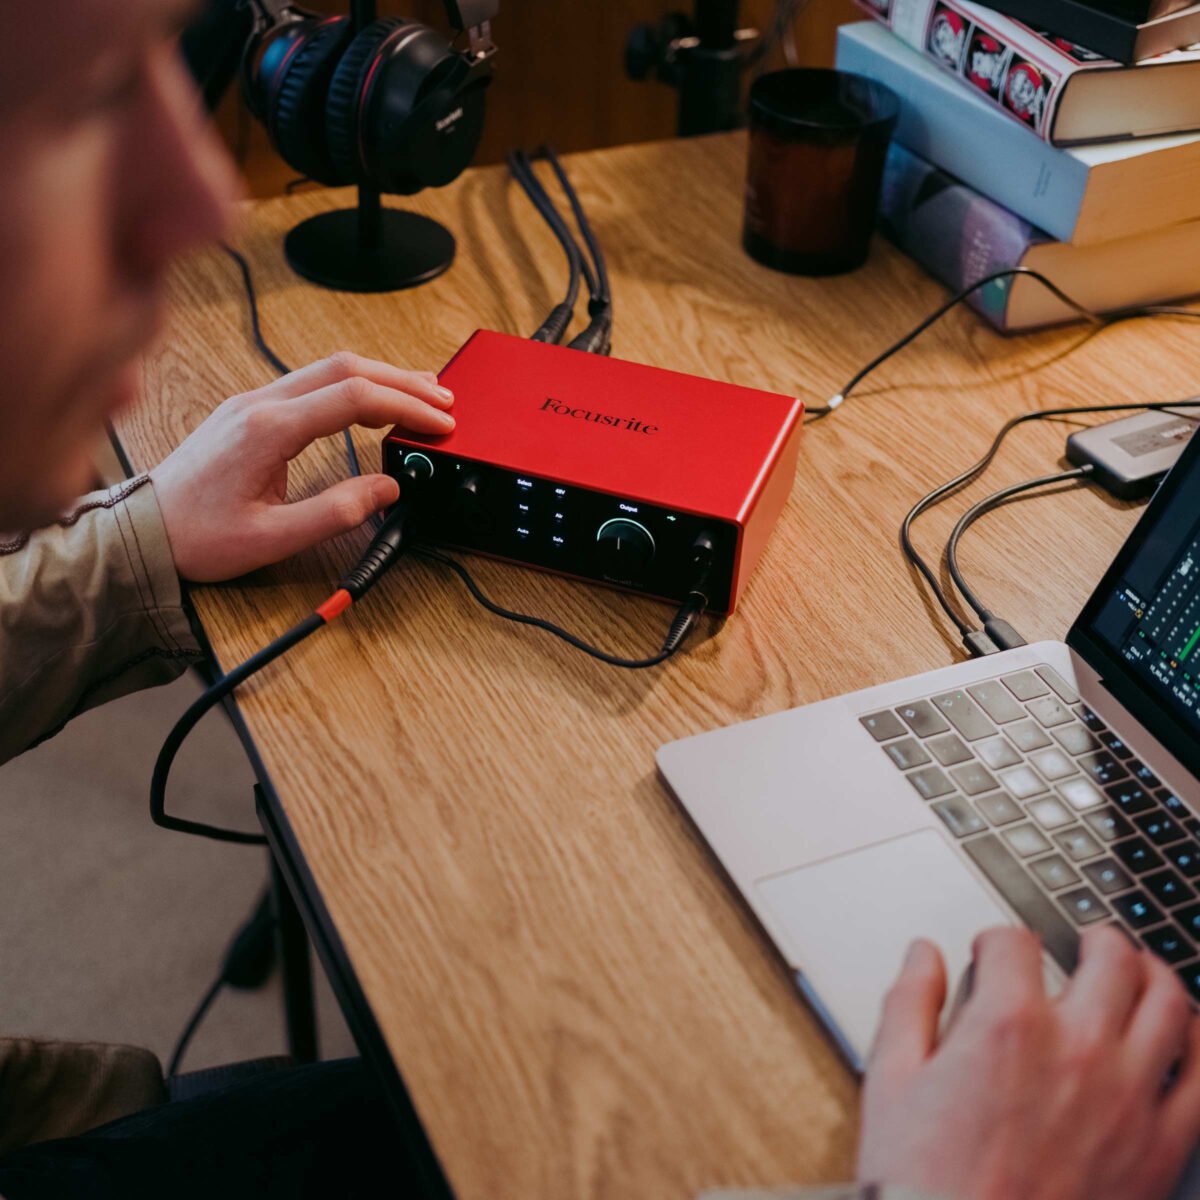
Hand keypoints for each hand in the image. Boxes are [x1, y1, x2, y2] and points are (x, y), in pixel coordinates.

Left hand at [151, 352, 454, 581]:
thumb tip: (386, 490)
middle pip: (346, 369)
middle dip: (402, 380)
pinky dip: (351, 385)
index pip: (355, 398)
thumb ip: (335, 513)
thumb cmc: (196, 536)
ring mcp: (252, 402)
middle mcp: (260, 404)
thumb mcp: (271, 538)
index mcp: (268, 429)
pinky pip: (310, 382)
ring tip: (420, 393)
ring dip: (379, 377)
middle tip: (443, 401)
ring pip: (328, 369)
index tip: (439, 423)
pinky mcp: (249, 411)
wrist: (141, 531)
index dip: (406, 406)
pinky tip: (370, 399)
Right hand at [857, 927, 1199, 1199]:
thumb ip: (908, 1003)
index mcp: (1006, 1024)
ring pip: (1167, 1001)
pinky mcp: (1160, 1146)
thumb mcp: (892, 1081)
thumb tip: (922, 955)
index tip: (992, 951)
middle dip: (1093, 937)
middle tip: (1085, 942)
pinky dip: (1198, 1044)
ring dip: (1153, 973)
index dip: (996, 938)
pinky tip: (1184, 1037)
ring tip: (1139, 971)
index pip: (1013, 942)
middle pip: (1110, 956)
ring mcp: (1128, 1095)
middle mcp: (1076, 1047)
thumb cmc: (929, 1182)